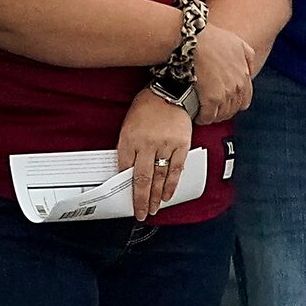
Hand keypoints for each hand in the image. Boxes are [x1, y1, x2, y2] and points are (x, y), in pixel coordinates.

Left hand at [118, 88, 196, 221]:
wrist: (169, 92)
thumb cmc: (146, 108)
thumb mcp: (128, 126)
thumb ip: (128, 148)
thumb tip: (127, 171)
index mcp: (129, 139)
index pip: (124, 169)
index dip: (124, 187)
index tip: (126, 200)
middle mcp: (146, 144)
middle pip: (142, 179)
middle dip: (141, 200)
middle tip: (141, 213)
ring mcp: (165, 145)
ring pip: (160, 177)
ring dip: (157, 196)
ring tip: (154, 209)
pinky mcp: (181, 145)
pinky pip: (176, 169)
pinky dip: (172, 184)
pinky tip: (168, 195)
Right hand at [189, 22, 258, 124]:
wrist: (189, 41)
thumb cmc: (209, 38)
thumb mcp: (237, 42)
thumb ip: (248, 57)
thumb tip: (250, 70)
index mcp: (245, 74)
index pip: (244, 100)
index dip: (233, 103)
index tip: (224, 103)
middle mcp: (237, 86)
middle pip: (233, 109)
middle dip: (223, 110)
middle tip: (211, 110)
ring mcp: (225, 94)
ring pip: (222, 114)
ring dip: (213, 115)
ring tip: (203, 112)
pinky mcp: (210, 99)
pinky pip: (208, 117)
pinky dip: (202, 118)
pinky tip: (196, 115)